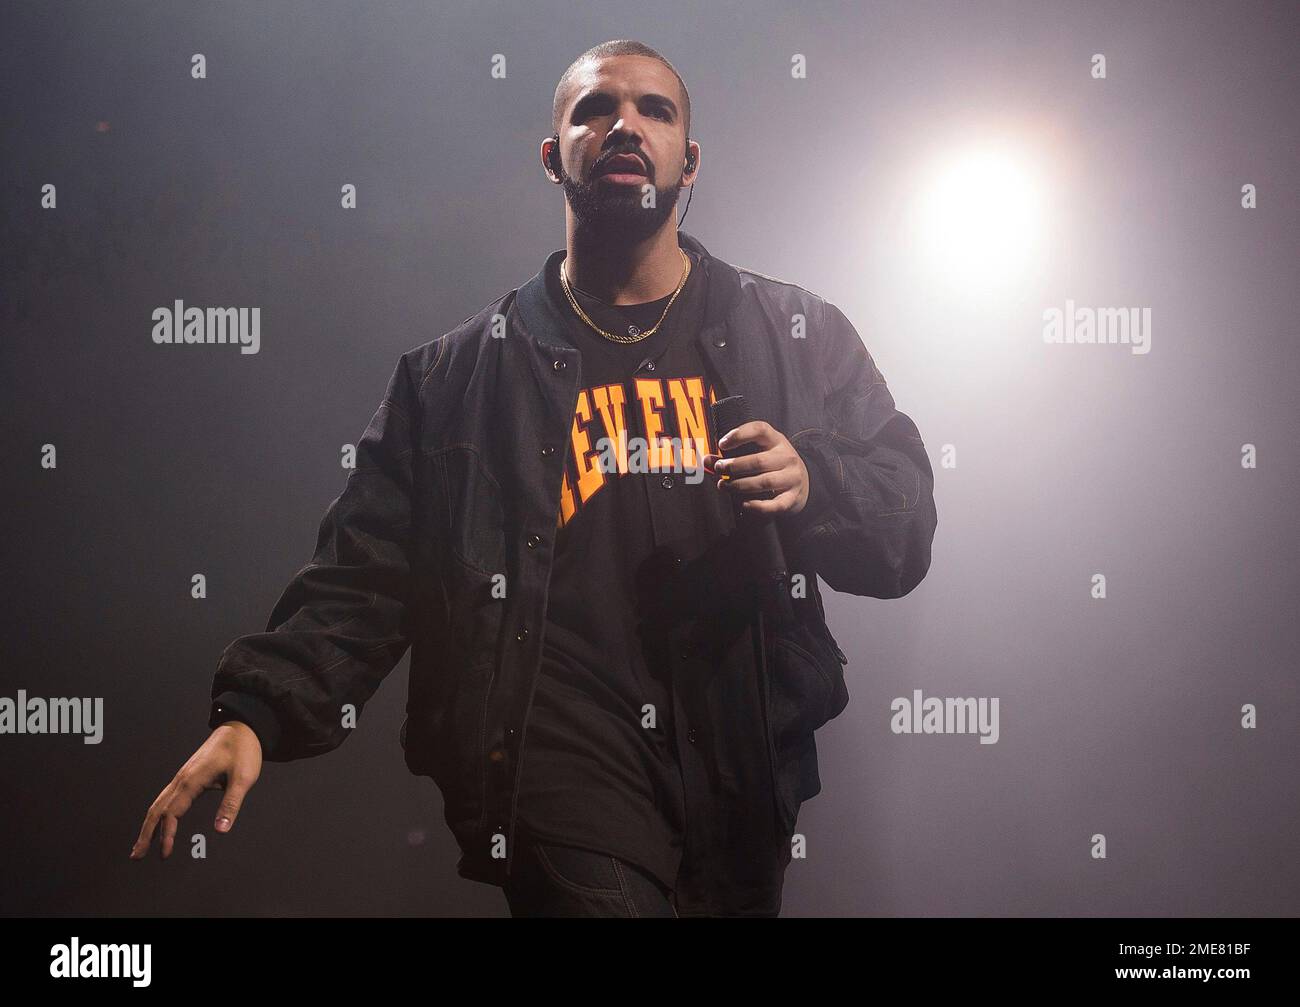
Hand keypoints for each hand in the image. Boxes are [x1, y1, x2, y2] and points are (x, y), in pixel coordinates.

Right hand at [129, 721, 262, 859]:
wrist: (241, 728)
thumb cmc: (243, 750)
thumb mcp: (243, 778)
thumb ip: (231, 804)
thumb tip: (221, 830)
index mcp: (192, 781)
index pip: (171, 813)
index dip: (166, 835)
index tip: (165, 854)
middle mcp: (182, 779)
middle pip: (156, 810)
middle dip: (145, 834)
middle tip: (136, 856)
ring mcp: (182, 777)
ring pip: (158, 804)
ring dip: (148, 826)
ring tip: (141, 846)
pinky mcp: (187, 777)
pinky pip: (166, 798)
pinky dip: (158, 814)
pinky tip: (159, 824)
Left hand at [702, 420, 808, 515]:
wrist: (804, 483)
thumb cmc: (773, 466)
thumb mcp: (758, 453)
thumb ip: (730, 457)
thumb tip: (707, 461)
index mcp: (776, 441)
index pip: (760, 430)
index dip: (739, 434)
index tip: (721, 444)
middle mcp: (787, 457)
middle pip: (759, 461)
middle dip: (734, 466)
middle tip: (718, 469)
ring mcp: (792, 478)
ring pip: (765, 482)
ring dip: (740, 485)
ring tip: (724, 485)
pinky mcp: (793, 498)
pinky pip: (775, 505)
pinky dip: (757, 506)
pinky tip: (743, 504)